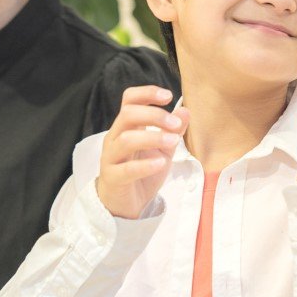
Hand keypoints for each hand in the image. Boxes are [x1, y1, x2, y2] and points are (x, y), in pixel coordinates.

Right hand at [96, 86, 189, 219]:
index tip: (169, 96)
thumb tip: (185, 110)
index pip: (129, 100)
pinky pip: (125, 169)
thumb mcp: (163, 148)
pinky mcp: (112, 178)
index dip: (147, 93)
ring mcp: (111, 157)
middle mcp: (115, 137)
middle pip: (127, 114)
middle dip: (154, 115)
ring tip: (174, 142)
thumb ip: (173, 130)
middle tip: (176, 124)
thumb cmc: (143, 171)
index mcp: (126, 126)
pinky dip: (145, 165)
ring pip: (126, 140)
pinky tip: (161, 163)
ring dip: (153, 138)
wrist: (127, 203)